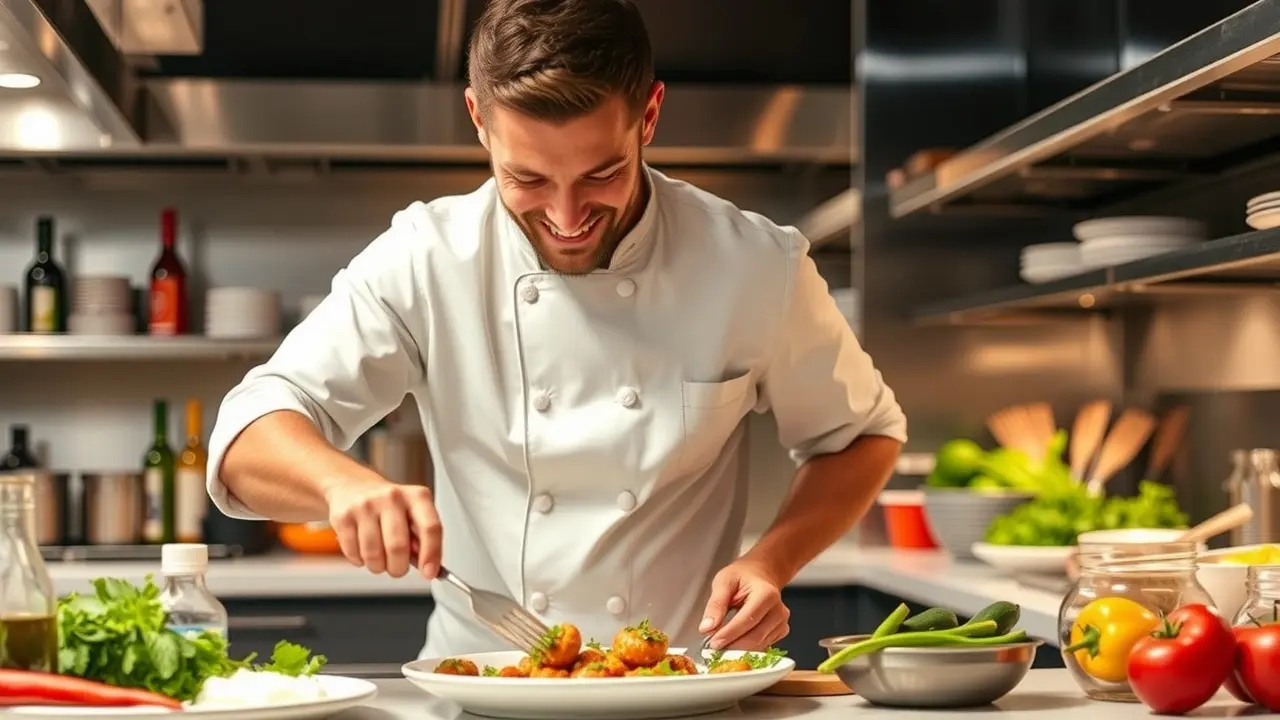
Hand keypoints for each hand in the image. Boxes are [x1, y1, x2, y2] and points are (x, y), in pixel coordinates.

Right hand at [325, 476, 441, 579]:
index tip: (429, 573)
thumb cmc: (388, 505)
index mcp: (416, 496)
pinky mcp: (343, 516)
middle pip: (398, 547)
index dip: (431, 554)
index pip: (430, 528)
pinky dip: (360, 561)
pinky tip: (363, 549)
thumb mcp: (413, 512)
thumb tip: (427, 566)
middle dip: (398, 568)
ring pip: (373, 555)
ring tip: (379, 558)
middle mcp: (392, 497)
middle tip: (397, 568)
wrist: (352, 485)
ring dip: (378, 567)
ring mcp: (365, 505)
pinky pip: (354, 554)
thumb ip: (422, 537)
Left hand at [699, 559, 789, 649]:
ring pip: (759, 645)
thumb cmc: (743, 576)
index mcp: (766, 594)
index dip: (729, 634)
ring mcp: (781, 622)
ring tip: (721, 644)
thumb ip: (716, 604)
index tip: (713, 643)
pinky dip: (747, 649)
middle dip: (732, 646)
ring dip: (738, 650)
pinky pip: (763, 646)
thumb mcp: (724, 581)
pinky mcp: (781, 631)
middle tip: (714, 647)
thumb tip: (707, 627)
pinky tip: (734, 642)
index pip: (747, 619)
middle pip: (755, 637)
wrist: (761, 574)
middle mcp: (778, 610)